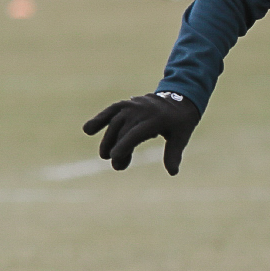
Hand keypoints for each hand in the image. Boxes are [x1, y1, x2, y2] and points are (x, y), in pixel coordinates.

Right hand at [82, 91, 200, 174]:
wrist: (180, 98)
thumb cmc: (181, 122)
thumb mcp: (181, 137)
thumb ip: (173, 154)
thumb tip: (173, 172)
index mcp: (156, 119)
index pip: (136, 133)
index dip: (125, 145)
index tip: (115, 158)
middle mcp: (142, 110)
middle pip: (124, 130)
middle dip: (117, 148)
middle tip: (117, 166)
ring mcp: (133, 106)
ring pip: (115, 122)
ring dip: (108, 139)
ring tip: (104, 156)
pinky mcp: (126, 104)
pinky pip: (111, 111)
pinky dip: (99, 119)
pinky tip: (88, 130)